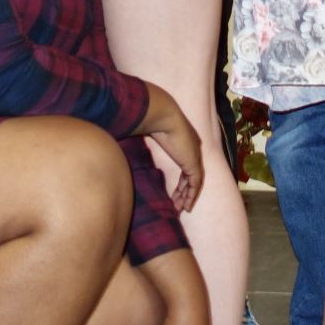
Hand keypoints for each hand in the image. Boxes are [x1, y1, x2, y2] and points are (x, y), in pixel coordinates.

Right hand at [138, 85, 204, 211]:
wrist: (162, 116)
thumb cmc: (152, 121)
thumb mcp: (149, 132)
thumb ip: (145, 138)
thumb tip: (129, 137)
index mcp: (185, 144)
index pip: (186, 167)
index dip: (182, 182)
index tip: (174, 193)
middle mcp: (193, 150)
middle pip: (191, 176)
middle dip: (184, 191)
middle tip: (177, 204)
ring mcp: (194, 157)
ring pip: (194, 182)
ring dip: (187, 196)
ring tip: (180, 208)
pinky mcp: (193, 163)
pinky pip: (195, 184)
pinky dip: (191, 195)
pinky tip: (186, 206)